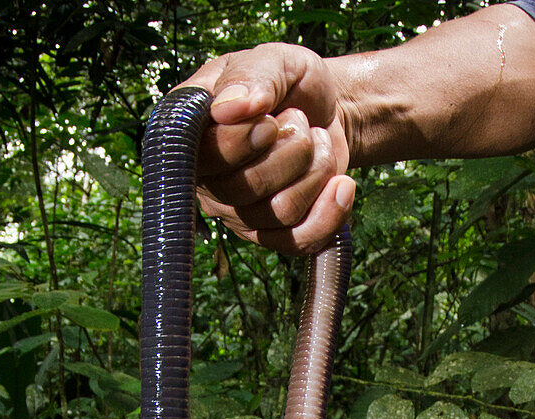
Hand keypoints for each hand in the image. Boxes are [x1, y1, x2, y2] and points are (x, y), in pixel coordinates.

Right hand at [177, 43, 355, 254]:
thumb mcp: (274, 61)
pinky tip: (342, 185)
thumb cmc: (290, 83)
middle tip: (301, 124)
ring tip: (318, 143)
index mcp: (192, 137)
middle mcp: (208, 182)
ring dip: (316, 171)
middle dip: (292, 150)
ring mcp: (239, 214)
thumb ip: (250, 76)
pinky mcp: (273, 234)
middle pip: (246, 190)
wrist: (325, 110)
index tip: (271, 118)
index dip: (245, 140)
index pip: (207, 157)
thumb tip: (229, 109)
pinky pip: (300, 241)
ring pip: (281, 212)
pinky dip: (331, 212)